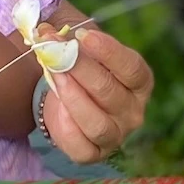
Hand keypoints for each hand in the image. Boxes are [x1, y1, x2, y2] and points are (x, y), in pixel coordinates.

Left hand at [40, 27, 152, 163]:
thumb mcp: (79, 51)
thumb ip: (66, 40)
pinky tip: (57, 110)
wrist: (68, 102)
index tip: (82, 36)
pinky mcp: (95, 153)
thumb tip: (44, 31)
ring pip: (97, 123)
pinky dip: (66, 129)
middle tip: (56, 52)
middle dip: (80, 69)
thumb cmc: (82, 72)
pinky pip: (82, 147)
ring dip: (72, 98)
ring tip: (54, 77)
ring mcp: (116, 135)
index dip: (108, 51)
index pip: (132, 68)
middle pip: (109, 92)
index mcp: (139, 83)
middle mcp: (133, 111)